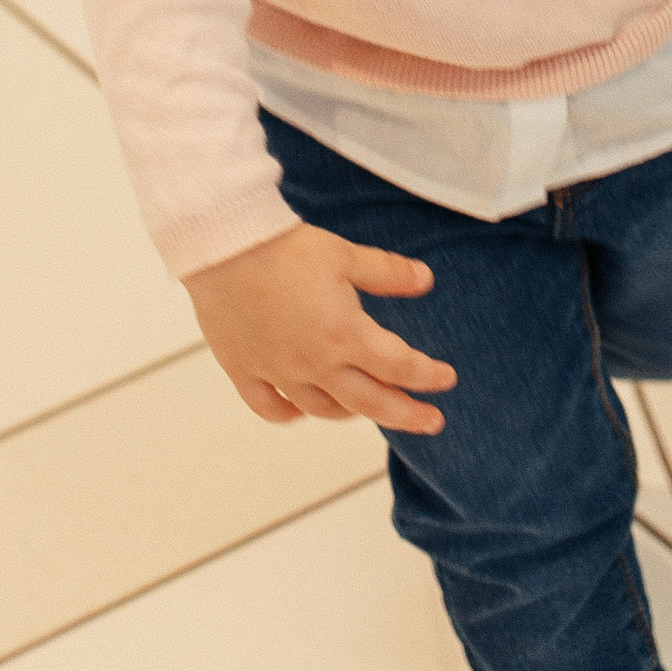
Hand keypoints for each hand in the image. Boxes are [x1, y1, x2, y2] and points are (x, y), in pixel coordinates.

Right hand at [186, 222, 457, 434]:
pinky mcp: (245, 370)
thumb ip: (388, 272)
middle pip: (371, 402)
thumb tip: (427, 280)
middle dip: (407, 415)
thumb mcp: (345, 255)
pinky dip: (289, 414)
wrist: (223, 247)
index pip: (400, 367)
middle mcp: (316, 364)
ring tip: (367, 407)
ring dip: (352, 411)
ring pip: (323, 409)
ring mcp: (279, 372)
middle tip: (433, 423)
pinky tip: (301, 410)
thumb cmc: (286, 248)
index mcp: (346, 335)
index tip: (447, 379)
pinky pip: (271, 407)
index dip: (429, 375)